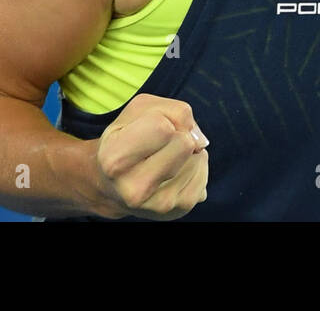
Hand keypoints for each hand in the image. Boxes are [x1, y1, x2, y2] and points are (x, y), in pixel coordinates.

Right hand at [93, 93, 209, 219]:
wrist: (114, 185)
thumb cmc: (128, 139)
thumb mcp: (139, 111)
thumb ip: (174, 111)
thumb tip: (200, 140)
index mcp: (115, 160)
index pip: (162, 126)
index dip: (162, 119)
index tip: (147, 128)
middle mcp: (134, 189)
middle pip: (185, 143)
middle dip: (179, 134)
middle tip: (159, 144)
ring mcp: (158, 204)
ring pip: (198, 157)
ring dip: (188, 151)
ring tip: (164, 159)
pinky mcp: (179, 210)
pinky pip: (204, 173)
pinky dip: (195, 166)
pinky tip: (174, 171)